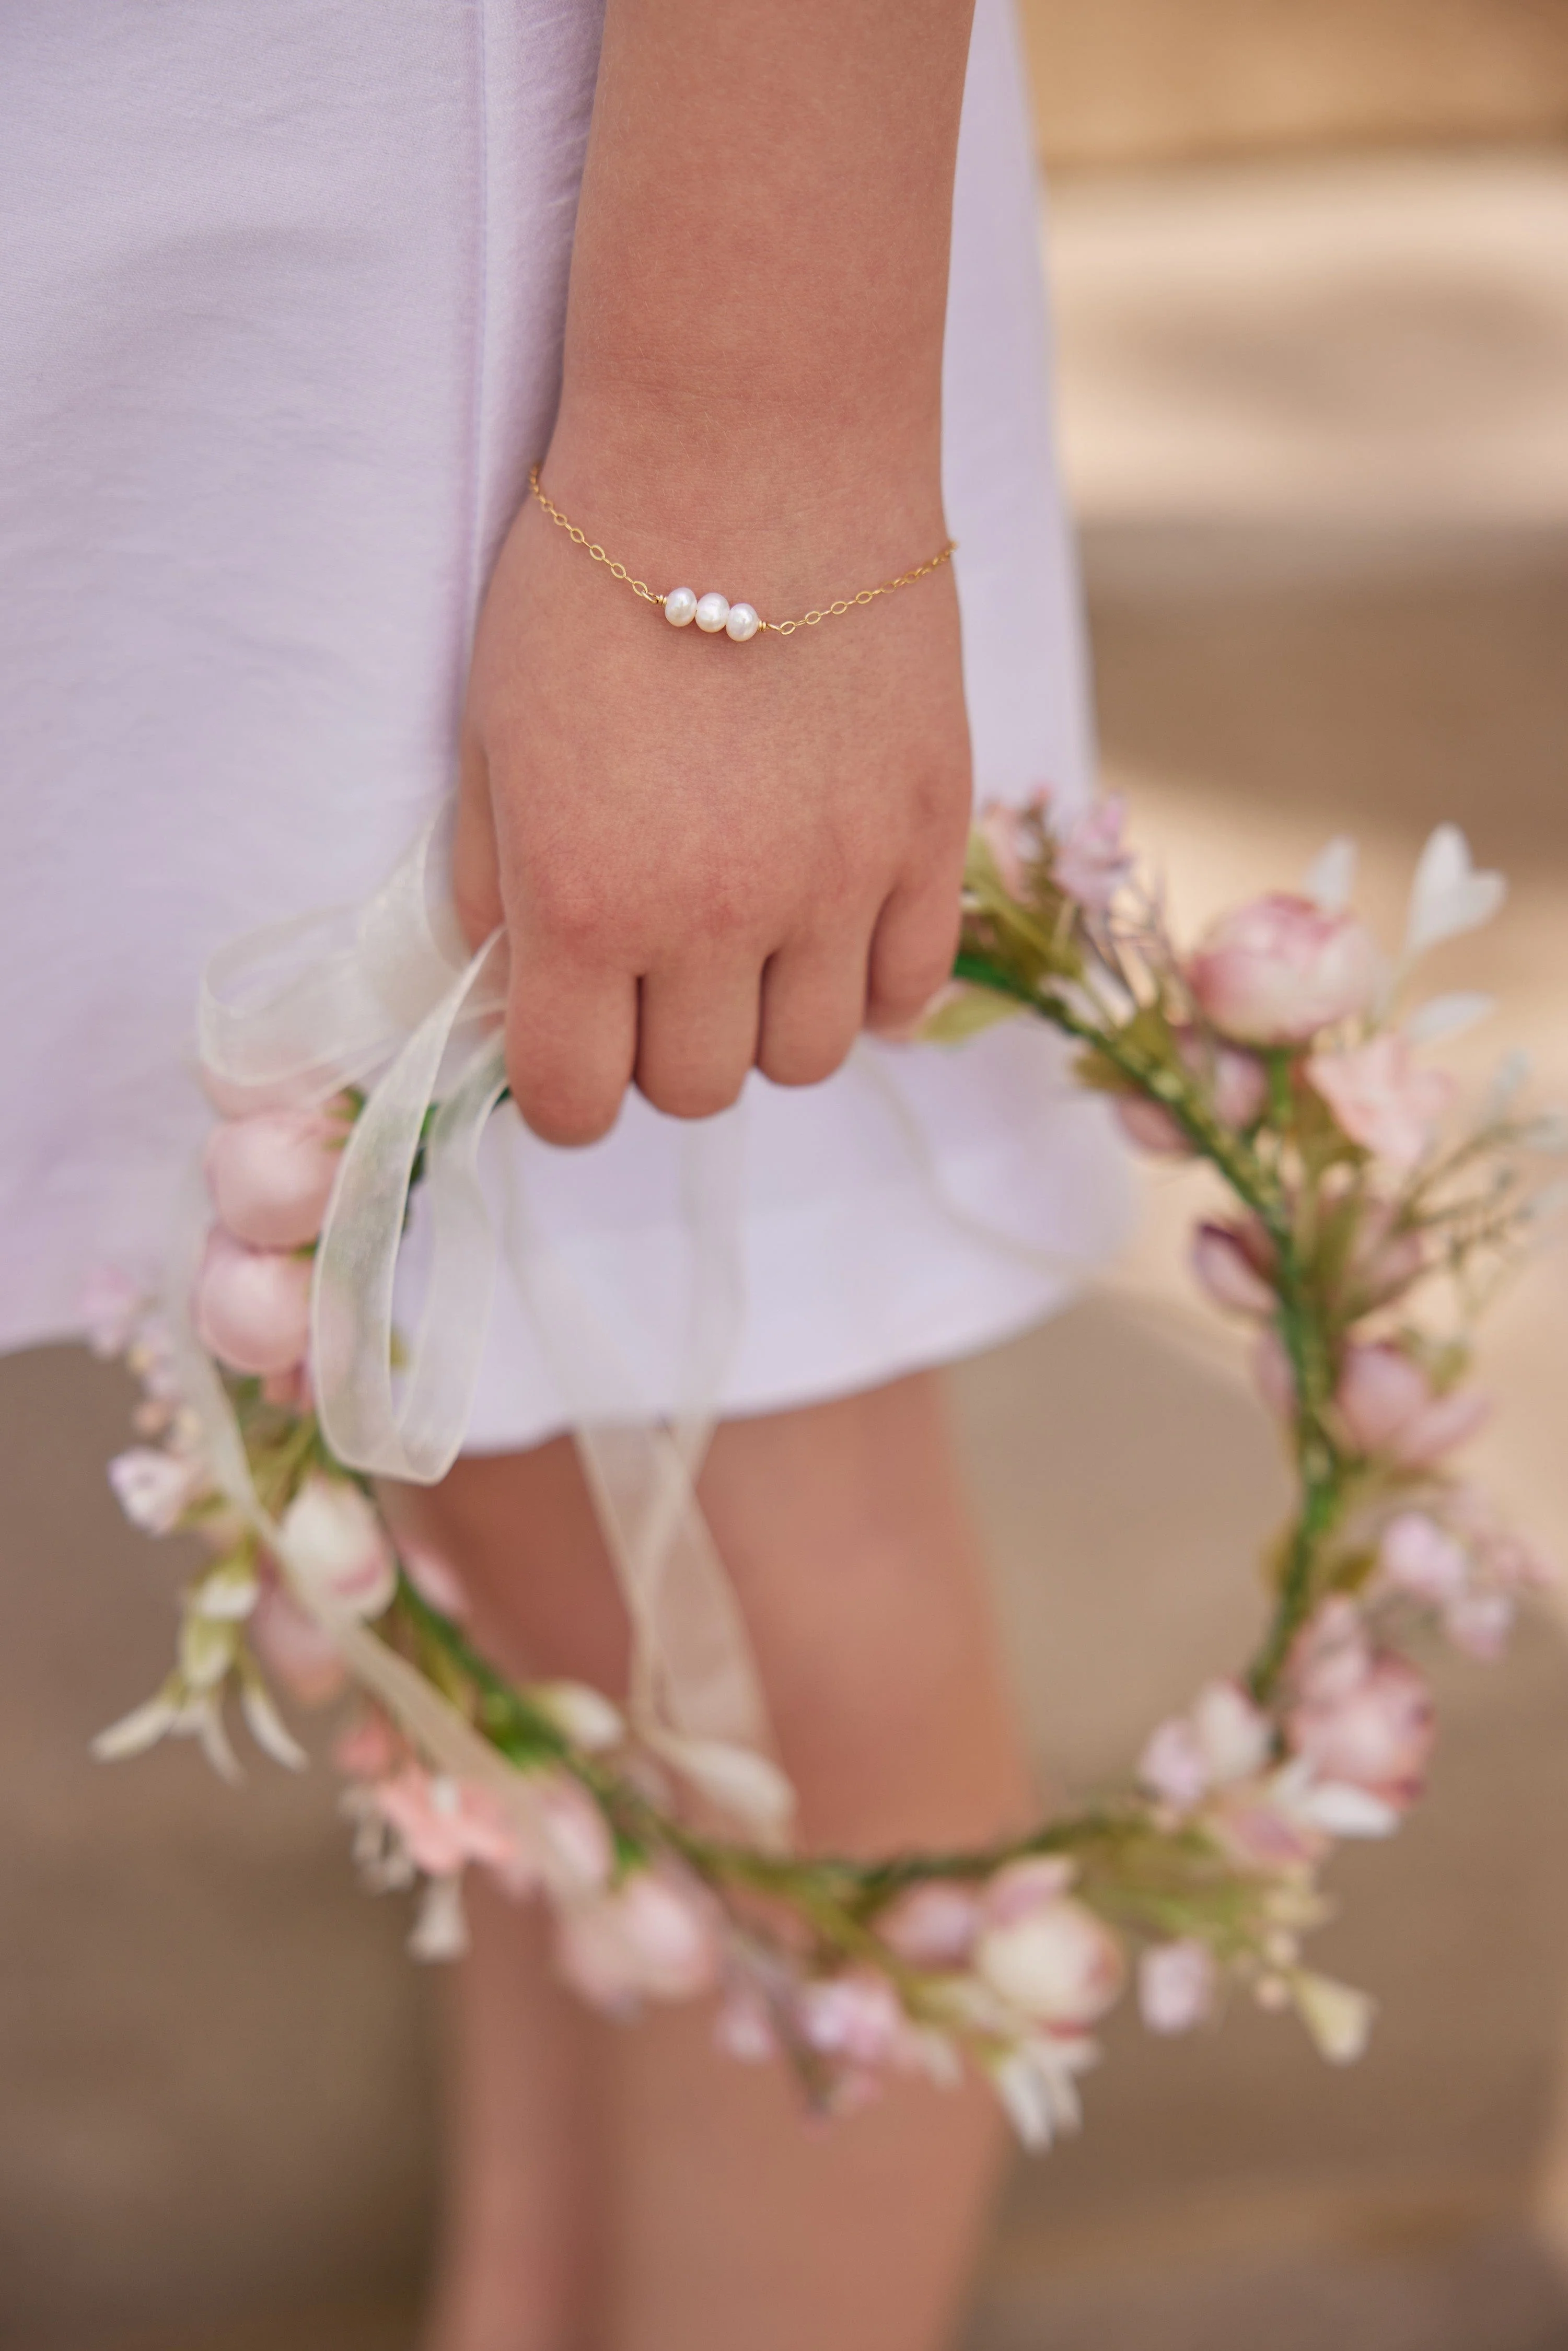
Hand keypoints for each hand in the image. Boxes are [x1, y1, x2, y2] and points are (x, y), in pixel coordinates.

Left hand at [453, 444, 970, 1145]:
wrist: (747, 443)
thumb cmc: (591, 579)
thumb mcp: (492, 734)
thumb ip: (495, 886)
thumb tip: (516, 989)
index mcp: (587, 903)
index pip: (574, 1104)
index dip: (564, 1095)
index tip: (570, 1049)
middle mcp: (716, 918)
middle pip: (696, 1091)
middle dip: (662, 1053)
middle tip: (655, 978)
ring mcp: (838, 884)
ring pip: (806, 1060)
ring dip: (766, 1025)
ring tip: (750, 948)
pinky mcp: (928, 835)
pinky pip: (910, 990)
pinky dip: (870, 989)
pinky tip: (838, 937)